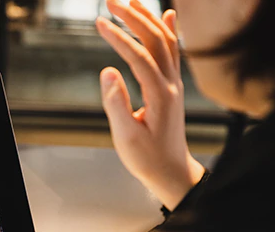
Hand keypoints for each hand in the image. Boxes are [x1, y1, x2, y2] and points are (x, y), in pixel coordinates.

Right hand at [96, 0, 204, 209]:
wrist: (172, 172)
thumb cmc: (147, 159)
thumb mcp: (126, 137)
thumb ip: (116, 103)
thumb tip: (107, 71)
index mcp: (159, 96)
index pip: (139, 57)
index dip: (118, 38)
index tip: (99, 22)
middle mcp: (172, 85)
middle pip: (156, 40)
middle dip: (133, 18)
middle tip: (110, 2)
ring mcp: (175, 84)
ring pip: (167, 42)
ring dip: (149, 19)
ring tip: (130, 2)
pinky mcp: (173, 87)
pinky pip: (174, 51)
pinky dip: (170, 30)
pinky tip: (167, 15)